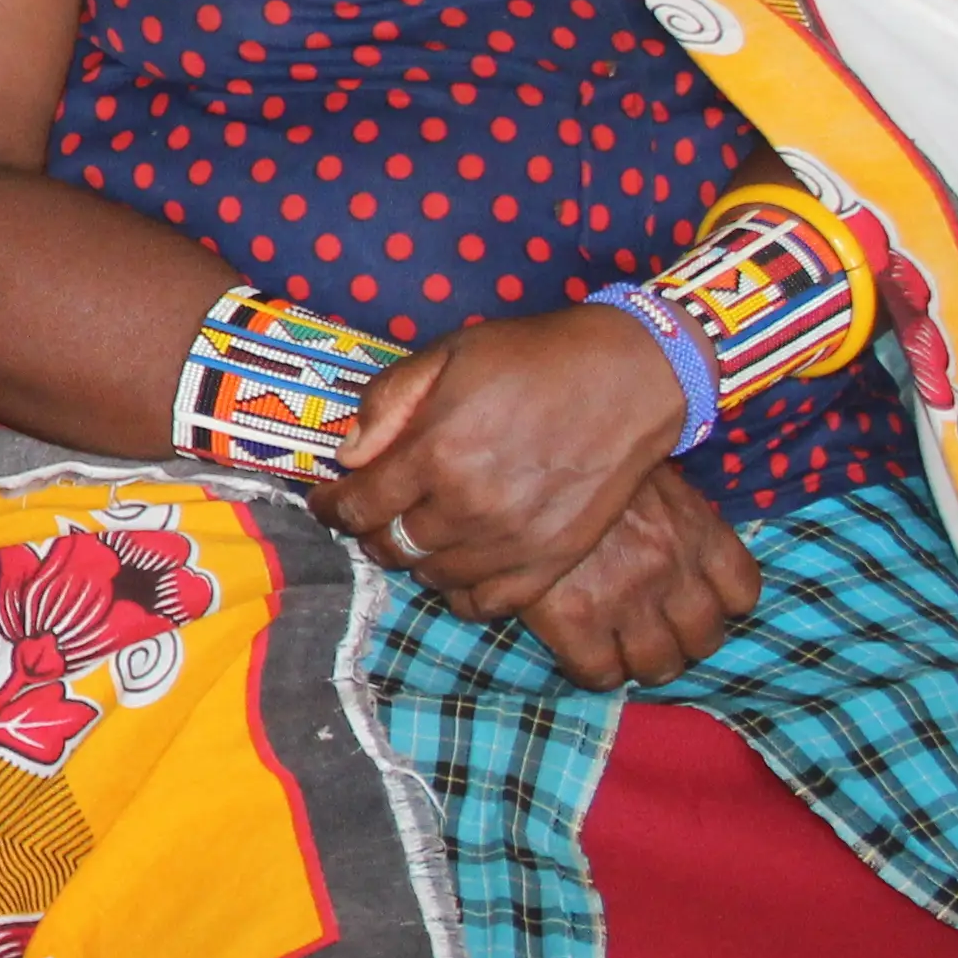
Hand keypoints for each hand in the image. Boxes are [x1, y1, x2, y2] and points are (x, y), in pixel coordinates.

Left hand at [324, 304, 691, 621]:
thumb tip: (348, 455)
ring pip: (433, 575)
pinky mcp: (552, 560)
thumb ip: (388, 402)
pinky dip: (462, 593)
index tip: (326, 502)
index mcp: (437, 451)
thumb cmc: (535, 358)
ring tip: (415, 534)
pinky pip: (488, 603)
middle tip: (370, 517)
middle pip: (390, 545)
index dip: (331, 507)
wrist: (630, 377)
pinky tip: (456, 569)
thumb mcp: (448, 354)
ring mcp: (512, 540)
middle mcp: (470, 505)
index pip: (359, 505)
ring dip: (413, 558)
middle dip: (368, 531)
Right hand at [517, 464, 764, 688]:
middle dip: (681, 641)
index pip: (741, 594)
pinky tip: (582, 654)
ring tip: (619, 650)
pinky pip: (603, 674)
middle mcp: (673, 569)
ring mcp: (627, 597)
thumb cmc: (582, 455)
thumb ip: (671, 511)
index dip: (719, 605)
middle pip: (705, 640)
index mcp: (697, 530)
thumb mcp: (645, 470)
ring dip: (642, 663)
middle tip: (653, 631)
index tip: (692, 601)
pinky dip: (596, 672)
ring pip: (660, 665)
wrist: (518, 455)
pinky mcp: (578, 618)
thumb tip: (670, 536)